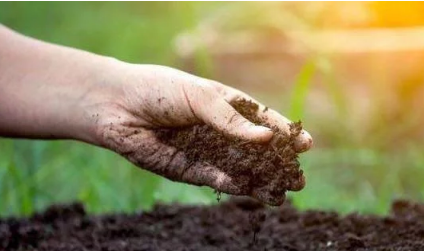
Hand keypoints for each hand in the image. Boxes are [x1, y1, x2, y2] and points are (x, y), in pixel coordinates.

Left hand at [91, 62, 312, 202]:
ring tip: (282, 192)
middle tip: (299, 178)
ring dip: (260, 181)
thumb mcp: (201, 97)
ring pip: (240, 169)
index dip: (284, 132)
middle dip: (278, 164)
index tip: (306, 143)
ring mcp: (206, 151)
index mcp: (227, 105)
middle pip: (256, 150)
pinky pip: (215, 178)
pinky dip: (232, 185)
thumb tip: (265, 137)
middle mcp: (220, 130)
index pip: (262, 120)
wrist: (117, 106)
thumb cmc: (160, 90)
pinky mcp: (188, 169)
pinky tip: (248, 189)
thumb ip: (231, 120)